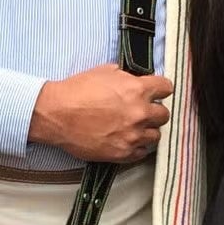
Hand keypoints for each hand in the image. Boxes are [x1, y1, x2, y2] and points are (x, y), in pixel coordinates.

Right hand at [29, 64, 173, 162]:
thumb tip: (135, 79)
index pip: (167, 88)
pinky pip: (142, 152)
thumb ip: (126, 76)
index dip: (161, 89)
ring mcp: (132, 135)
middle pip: (164, 115)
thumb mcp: (104, 71)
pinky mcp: (122, 153)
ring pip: (156, 136)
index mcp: (137, 90)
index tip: (157, 92)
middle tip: (143, 111)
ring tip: (134, 128)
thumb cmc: (76, 91)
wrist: (56, 114)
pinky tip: (127, 140)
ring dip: (147, 130)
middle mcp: (139, 113)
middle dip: (155, 111)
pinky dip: (137, 146)